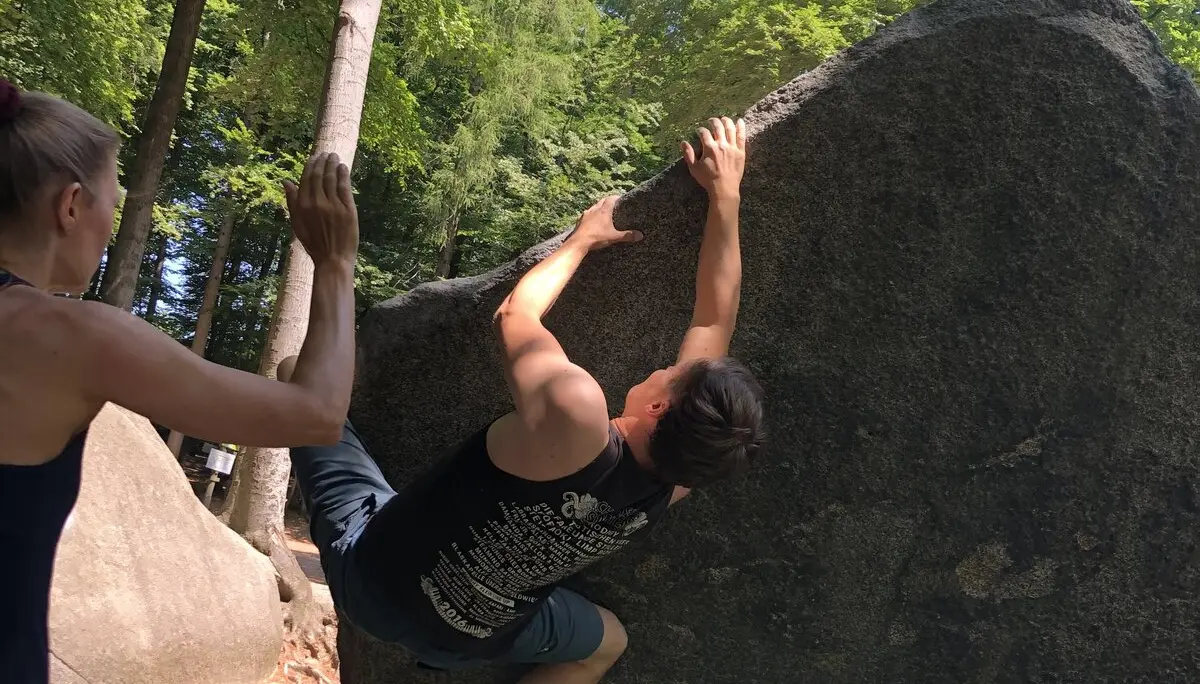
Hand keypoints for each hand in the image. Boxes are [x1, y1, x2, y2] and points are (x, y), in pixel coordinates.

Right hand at [283, 152, 358, 267]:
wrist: (333, 259)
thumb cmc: (314, 244)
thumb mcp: (297, 224)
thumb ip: (292, 202)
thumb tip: (285, 181)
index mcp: (303, 206)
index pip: (306, 178)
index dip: (310, 165)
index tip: (314, 157)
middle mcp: (317, 202)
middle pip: (319, 175)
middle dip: (322, 161)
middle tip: (326, 153)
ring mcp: (333, 205)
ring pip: (332, 178)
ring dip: (333, 164)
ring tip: (334, 156)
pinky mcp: (348, 209)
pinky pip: (344, 186)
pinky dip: (343, 174)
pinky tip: (343, 167)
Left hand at [568, 195, 643, 250]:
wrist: (579, 242)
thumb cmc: (597, 237)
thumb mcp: (614, 237)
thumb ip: (627, 236)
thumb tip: (640, 235)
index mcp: (604, 211)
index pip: (611, 199)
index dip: (616, 197)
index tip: (621, 198)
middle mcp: (594, 209)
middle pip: (602, 201)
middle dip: (608, 201)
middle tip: (613, 204)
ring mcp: (586, 214)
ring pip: (594, 206)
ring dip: (599, 207)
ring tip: (603, 211)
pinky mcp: (580, 220)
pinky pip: (587, 214)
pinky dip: (591, 215)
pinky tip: (592, 220)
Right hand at [682, 117, 745, 198]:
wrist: (724, 189)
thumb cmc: (708, 180)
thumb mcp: (694, 168)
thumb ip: (688, 154)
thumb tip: (683, 142)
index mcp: (709, 148)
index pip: (704, 132)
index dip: (700, 130)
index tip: (699, 131)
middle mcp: (721, 145)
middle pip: (718, 127)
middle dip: (713, 121)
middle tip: (711, 120)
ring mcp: (732, 147)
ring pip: (730, 128)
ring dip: (726, 121)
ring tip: (724, 118)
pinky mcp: (740, 152)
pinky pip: (741, 136)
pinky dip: (741, 127)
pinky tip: (740, 121)